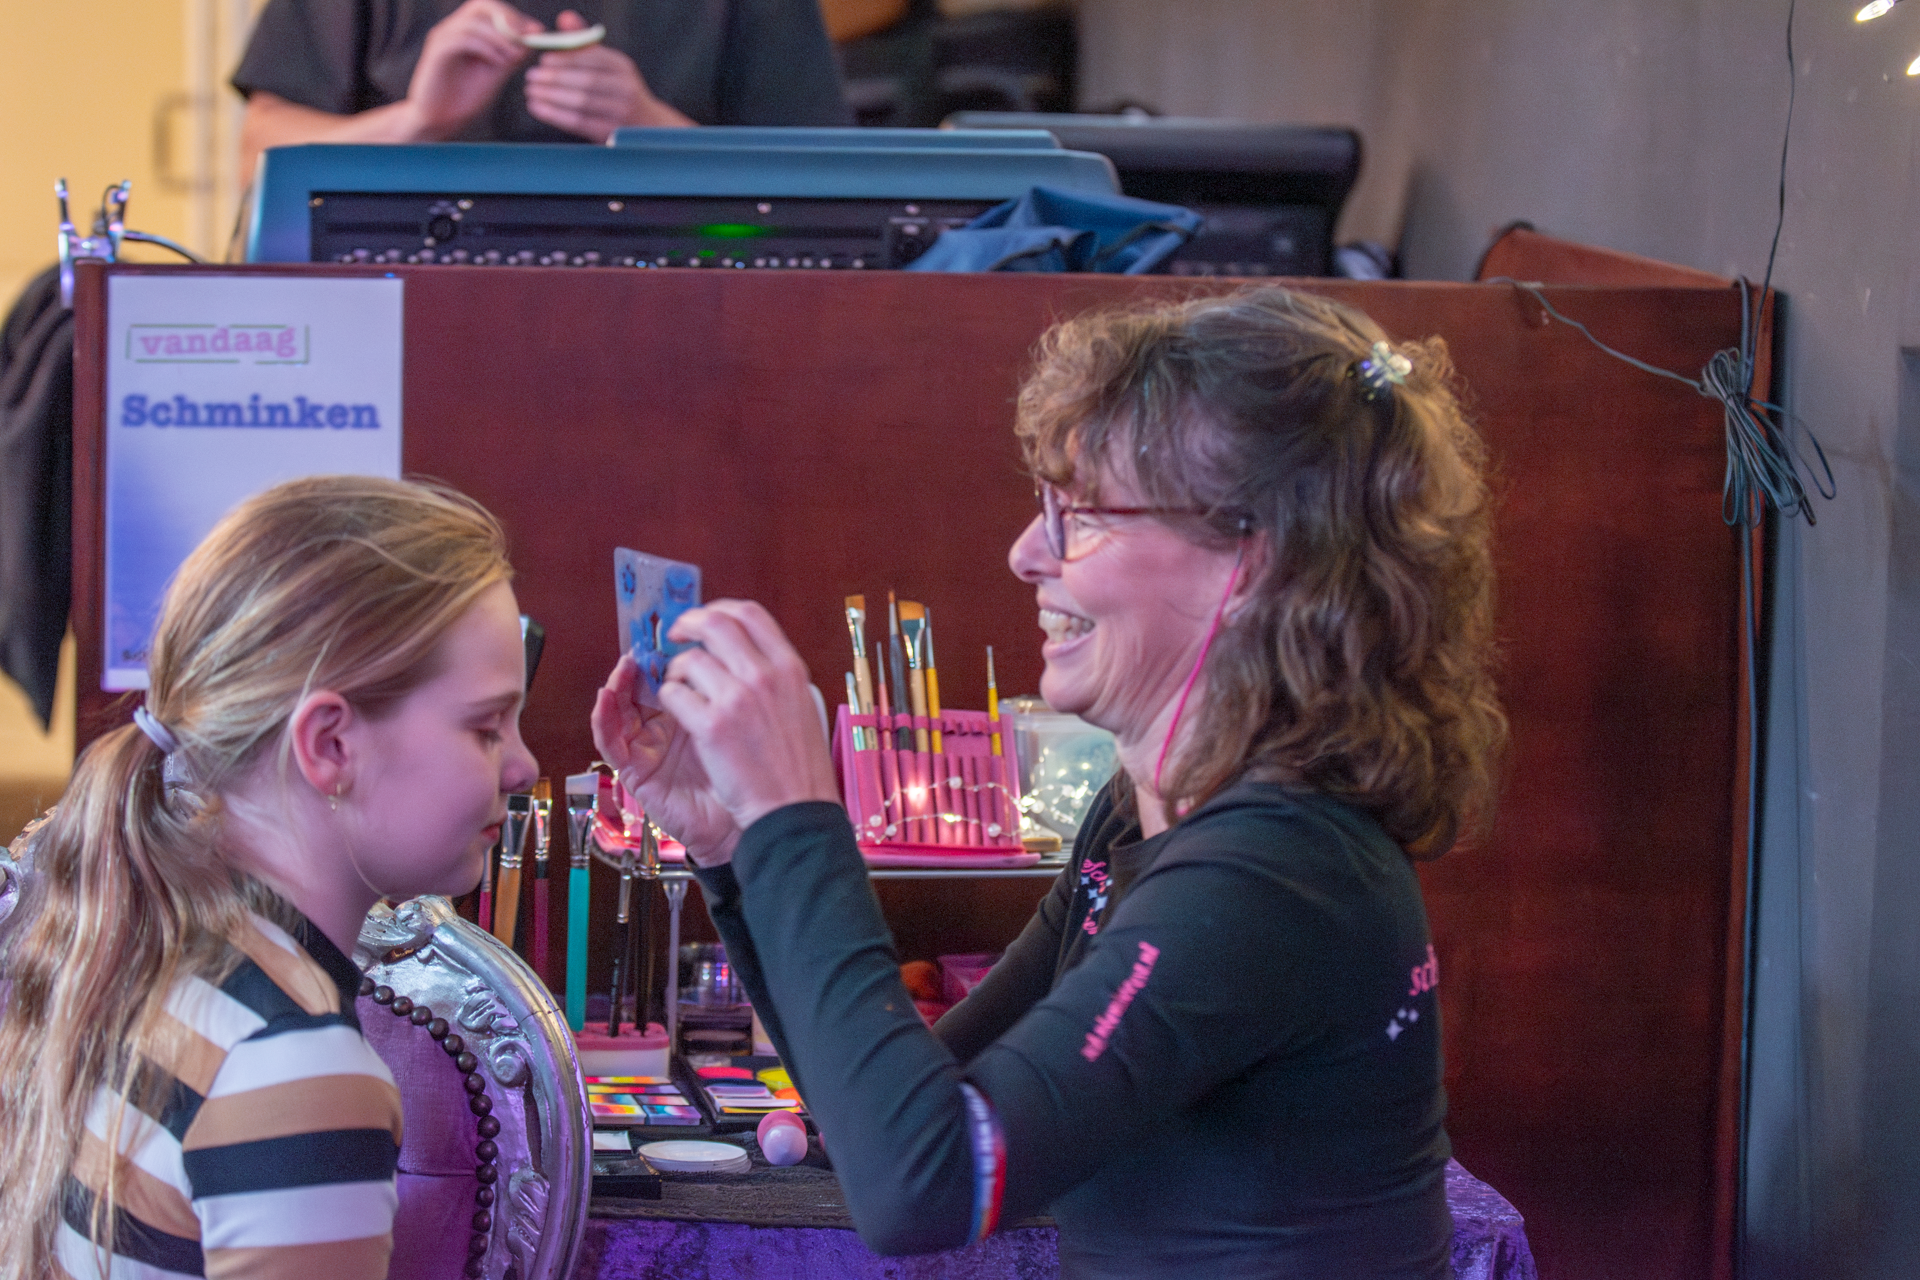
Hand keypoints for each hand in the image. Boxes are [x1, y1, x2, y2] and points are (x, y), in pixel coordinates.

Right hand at [404, 0, 535, 138]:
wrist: (439, 120)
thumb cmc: (465, 97)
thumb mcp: (496, 72)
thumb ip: (512, 53)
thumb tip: (535, 34)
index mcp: (467, 30)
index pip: (492, 8)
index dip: (516, 16)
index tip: (537, 32)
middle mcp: (453, 28)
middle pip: (481, 5)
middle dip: (508, 20)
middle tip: (525, 39)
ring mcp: (442, 38)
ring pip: (474, 22)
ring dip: (500, 38)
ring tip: (514, 57)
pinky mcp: (436, 53)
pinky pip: (462, 40)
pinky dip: (485, 49)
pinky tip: (498, 63)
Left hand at [523, 10, 693, 139]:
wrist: (645, 126)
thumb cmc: (617, 90)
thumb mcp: (607, 64)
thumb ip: (584, 41)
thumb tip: (565, 18)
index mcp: (622, 66)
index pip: (592, 58)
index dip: (565, 59)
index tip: (543, 60)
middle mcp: (625, 88)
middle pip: (586, 81)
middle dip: (555, 78)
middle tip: (531, 76)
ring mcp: (620, 112)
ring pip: (581, 102)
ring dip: (551, 97)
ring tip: (531, 92)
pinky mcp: (611, 132)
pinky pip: (579, 122)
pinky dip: (555, 115)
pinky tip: (538, 109)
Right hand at [591, 655, 741, 865]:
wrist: (760, 822)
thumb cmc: (756, 775)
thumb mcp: (745, 719)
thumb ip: (732, 686)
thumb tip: (733, 641)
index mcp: (695, 707)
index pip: (674, 670)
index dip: (671, 648)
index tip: (677, 625)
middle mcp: (668, 724)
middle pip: (644, 684)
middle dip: (643, 661)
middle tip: (648, 640)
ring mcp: (649, 746)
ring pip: (621, 707)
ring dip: (618, 683)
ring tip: (626, 664)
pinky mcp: (636, 771)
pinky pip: (611, 742)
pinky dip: (603, 719)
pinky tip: (606, 698)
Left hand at [656, 601, 843, 833]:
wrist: (795, 810)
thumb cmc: (798, 767)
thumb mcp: (800, 706)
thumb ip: (774, 676)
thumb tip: (742, 653)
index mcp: (789, 667)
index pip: (749, 613)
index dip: (718, 610)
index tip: (704, 620)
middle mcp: (765, 675)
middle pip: (715, 623)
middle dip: (687, 625)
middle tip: (675, 637)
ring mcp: (738, 699)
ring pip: (688, 661)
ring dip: (675, 672)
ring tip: (680, 690)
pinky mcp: (712, 726)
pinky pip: (674, 695)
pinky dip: (670, 700)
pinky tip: (679, 715)